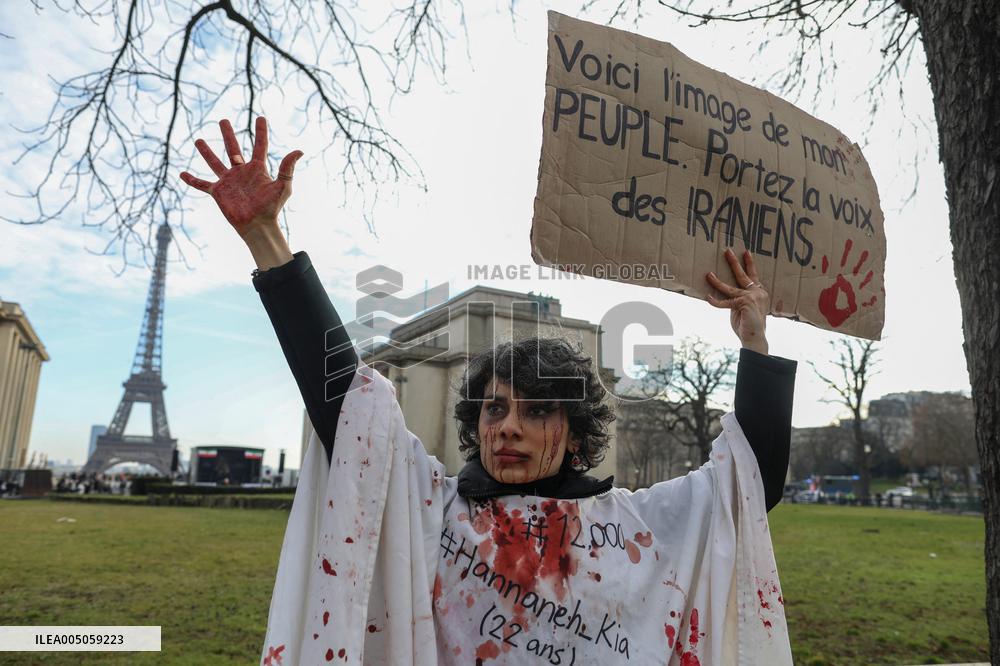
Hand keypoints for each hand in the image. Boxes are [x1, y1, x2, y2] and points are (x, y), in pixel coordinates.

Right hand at [180, 117, 302, 239]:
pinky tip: (182, 173)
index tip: (260, 118)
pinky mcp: (219, 192)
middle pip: (233, 149)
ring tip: (198, 140)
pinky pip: (202, 184)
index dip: (261, 132)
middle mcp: (242, 172)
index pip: (260, 145)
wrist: (258, 225)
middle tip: (223, 121)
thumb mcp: (282, 186)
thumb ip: (287, 168)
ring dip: (206, 152)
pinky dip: (192, 180)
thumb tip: (299, 150)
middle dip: (228, 135)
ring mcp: (229, 181)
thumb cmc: (272, 207)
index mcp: (258, 169)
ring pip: (215, 162)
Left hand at [705, 248, 769, 354]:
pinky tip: (708, 298)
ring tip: (708, 274)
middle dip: (734, 262)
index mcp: (760, 292)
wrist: (755, 338)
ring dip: (717, 281)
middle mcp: (758, 292)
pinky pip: (725, 302)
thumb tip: (725, 295)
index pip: (753, 276)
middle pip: (743, 275)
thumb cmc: (748, 325)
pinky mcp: (743, 303)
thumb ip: (737, 299)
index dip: (749, 264)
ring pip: (730, 287)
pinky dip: (715, 301)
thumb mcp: (742, 308)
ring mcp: (752, 297)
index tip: (746, 252)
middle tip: (727, 251)